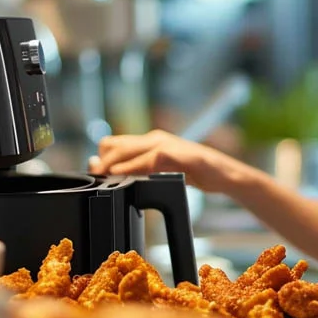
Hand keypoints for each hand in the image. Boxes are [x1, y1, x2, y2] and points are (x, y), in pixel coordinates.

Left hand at [88, 129, 238, 193]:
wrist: (222, 173)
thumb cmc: (194, 172)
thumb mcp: (164, 171)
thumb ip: (143, 170)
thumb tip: (115, 174)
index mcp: (150, 141)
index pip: (113, 143)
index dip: (101, 158)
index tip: (95, 174)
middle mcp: (154, 139)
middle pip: (114, 145)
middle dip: (101, 162)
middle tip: (94, 178)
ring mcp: (164, 145)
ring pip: (127, 150)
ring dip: (112, 164)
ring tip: (103, 176)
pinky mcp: (175, 154)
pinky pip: (148, 160)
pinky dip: (132, 168)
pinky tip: (123, 176)